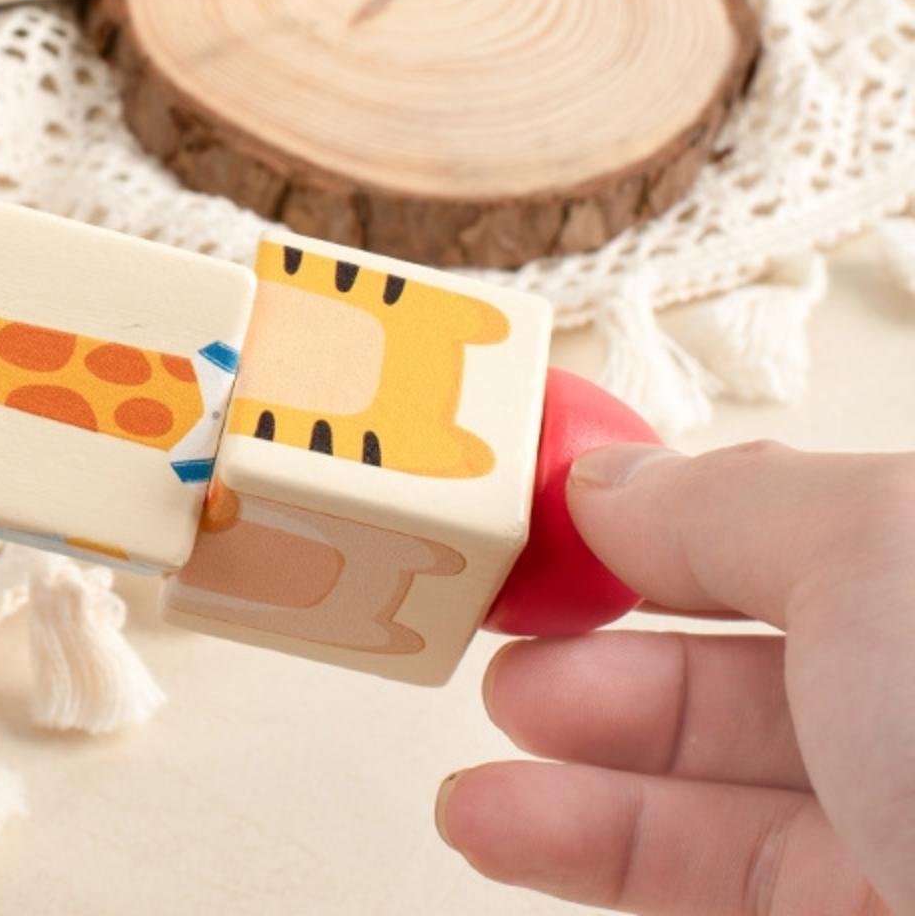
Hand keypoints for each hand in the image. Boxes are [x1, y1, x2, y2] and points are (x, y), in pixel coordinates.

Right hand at [437, 441, 914, 913]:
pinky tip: (504, 820)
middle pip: (740, 651)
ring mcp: (906, 834)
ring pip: (708, 775)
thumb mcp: (879, 552)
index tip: (557, 512)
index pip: (794, 528)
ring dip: (569, 747)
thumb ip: (730, 505)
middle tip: (507, 613)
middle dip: (603, 628)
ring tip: (488, 718)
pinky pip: (699, 881)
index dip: (667, 513)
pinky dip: (585, 848)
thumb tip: (607, 484)